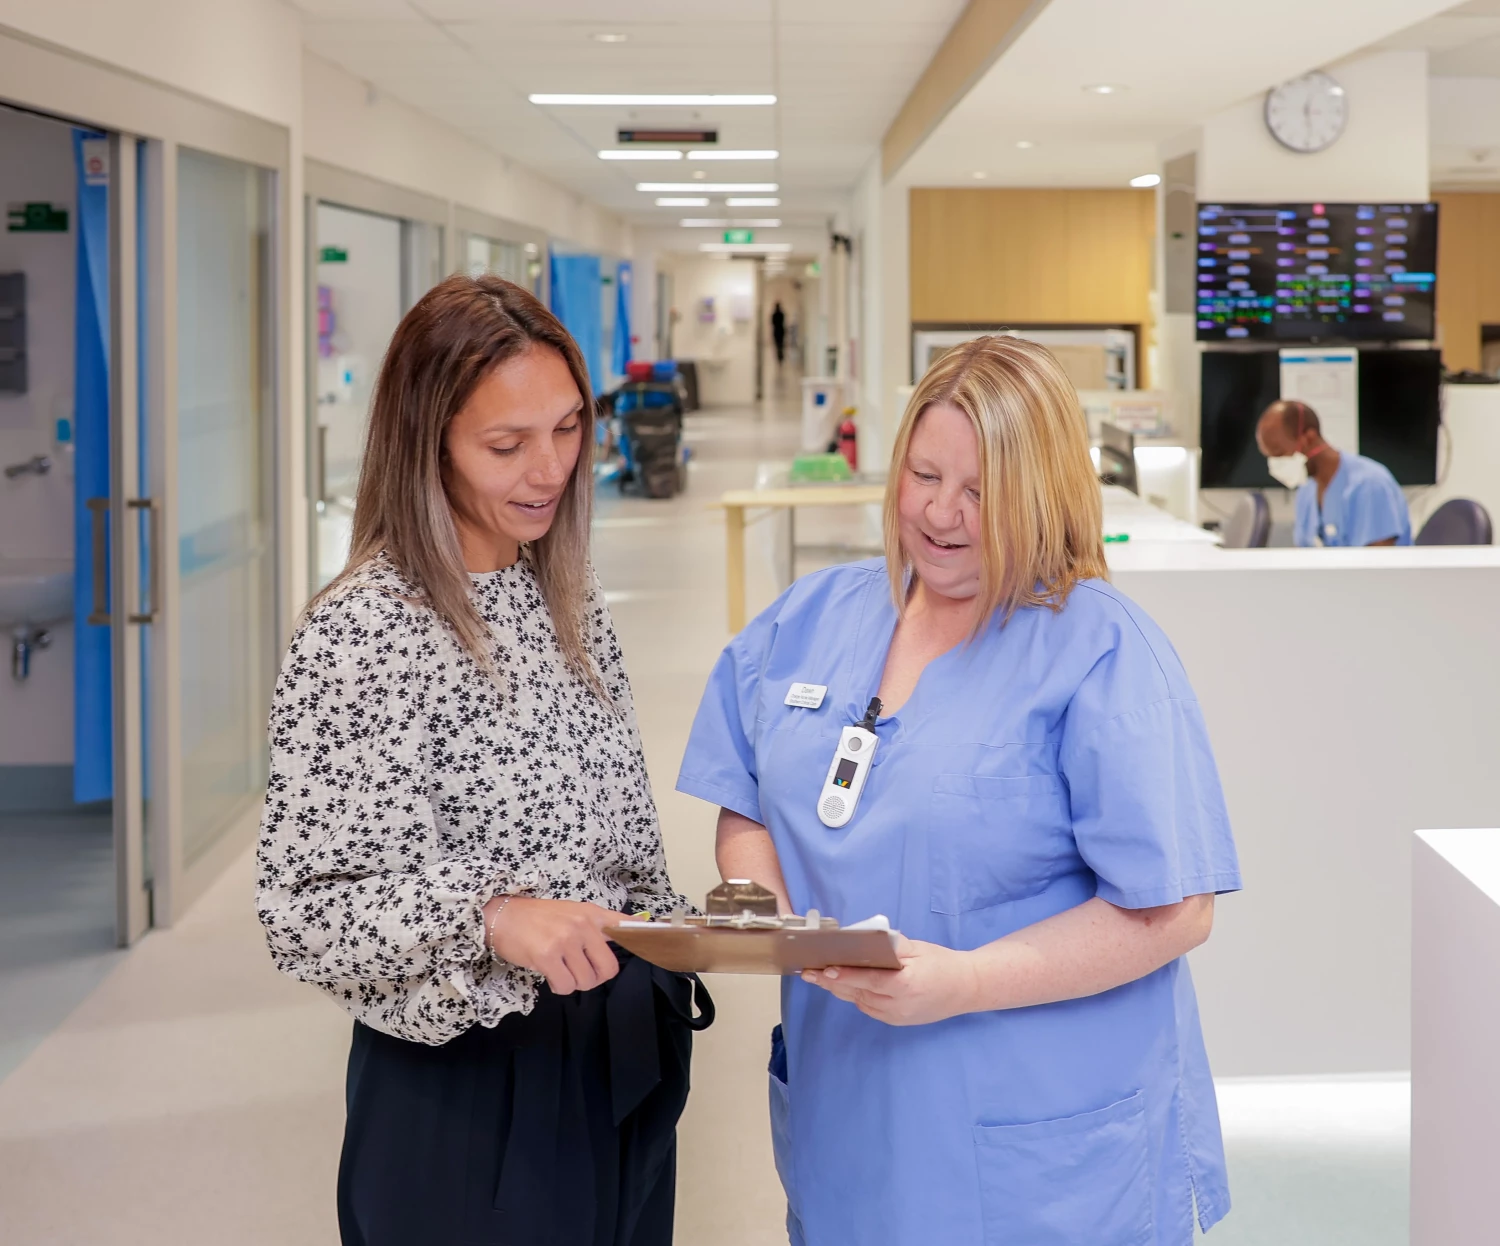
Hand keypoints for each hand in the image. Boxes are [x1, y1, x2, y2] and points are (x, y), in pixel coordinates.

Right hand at [485, 896, 629, 994]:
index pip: (624, 927)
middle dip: (595, 978)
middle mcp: (582, 925)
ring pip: (586, 981)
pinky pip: (566, 986)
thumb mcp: (572, 912)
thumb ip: (598, 924)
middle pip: (608, 969)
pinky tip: (550, 974)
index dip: (641, 940)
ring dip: (573, 983)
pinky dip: (559, 986)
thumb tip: (634, 928)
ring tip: (560, 969)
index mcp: (591, 914)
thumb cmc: (538, 917)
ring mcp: (565, 940)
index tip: (652, 946)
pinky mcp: (547, 956)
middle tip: (580, 972)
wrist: (502, 916)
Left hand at [800, 936, 980, 1025]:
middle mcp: (899, 1005)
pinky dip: (856, 996)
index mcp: (905, 984)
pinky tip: (844, 985)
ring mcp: (897, 1016)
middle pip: (858, 993)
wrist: (966, 988)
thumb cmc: (941, 962)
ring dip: (840, 990)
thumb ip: (890, 945)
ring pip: (860, 1002)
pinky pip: (869, 1008)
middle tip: (808, 972)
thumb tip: (864, 939)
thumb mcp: (917, 948)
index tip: (824, 969)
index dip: (845, 975)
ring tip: (819, 977)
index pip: (868, 980)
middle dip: (832, 982)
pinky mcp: (896, 1022)